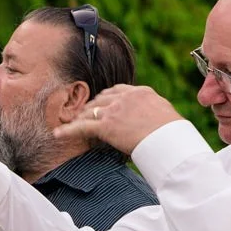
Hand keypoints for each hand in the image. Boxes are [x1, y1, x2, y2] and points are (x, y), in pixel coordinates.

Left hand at [53, 84, 182, 154]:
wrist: (169, 139)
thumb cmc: (173, 132)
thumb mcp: (165, 113)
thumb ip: (153, 110)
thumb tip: (154, 116)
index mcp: (140, 92)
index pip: (117, 90)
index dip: (107, 98)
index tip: (103, 103)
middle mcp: (125, 97)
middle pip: (101, 99)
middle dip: (91, 106)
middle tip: (83, 113)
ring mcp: (114, 110)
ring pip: (90, 111)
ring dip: (80, 117)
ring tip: (70, 122)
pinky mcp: (106, 126)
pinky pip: (82, 127)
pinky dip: (68, 130)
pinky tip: (57, 134)